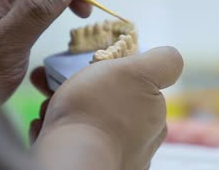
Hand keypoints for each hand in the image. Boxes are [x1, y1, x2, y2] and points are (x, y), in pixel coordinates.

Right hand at [30, 47, 183, 169]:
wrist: (71, 158)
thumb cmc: (98, 108)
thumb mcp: (136, 70)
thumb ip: (162, 61)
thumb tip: (172, 59)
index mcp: (154, 114)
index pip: (142, 88)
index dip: (121, 75)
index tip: (101, 70)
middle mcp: (142, 139)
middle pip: (110, 103)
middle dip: (85, 90)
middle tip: (58, 84)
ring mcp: (118, 156)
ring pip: (89, 123)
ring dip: (66, 110)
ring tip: (48, 107)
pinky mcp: (94, 166)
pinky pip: (75, 143)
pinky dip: (59, 134)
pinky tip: (46, 128)